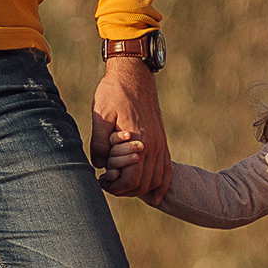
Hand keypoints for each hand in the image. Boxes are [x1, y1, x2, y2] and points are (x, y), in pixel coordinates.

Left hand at [92, 57, 170, 200]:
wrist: (133, 73)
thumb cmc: (114, 92)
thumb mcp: (100, 116)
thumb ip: (100, 143)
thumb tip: (101, 165)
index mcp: (139, 140)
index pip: (131, 180)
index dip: (114, 186)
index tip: (101, 180)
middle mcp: (154, 145)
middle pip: (144, 184)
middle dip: (124, 189)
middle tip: (107, 182)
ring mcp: (161, 143)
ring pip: (157, 179)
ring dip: (140, 188)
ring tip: (122, 184)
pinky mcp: (162, 140)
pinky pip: (167, 169)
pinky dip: (162, 184)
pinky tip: (156, 194)